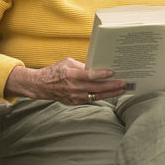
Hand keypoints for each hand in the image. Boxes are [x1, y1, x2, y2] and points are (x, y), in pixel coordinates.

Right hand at [5, 57, 125, 103]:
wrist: (41, 85)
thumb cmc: (55, 71)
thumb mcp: (67, 62)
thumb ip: (82, 65)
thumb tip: (97, 66)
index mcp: (70, 74)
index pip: (88, 75)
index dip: (101, 74)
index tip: (112, 72)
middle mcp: (73, 87)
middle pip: (96, 88)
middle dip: (111, 86)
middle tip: (123, 83)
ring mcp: (74, 96)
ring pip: (96, 96)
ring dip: (110, 93)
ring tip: (121, 89)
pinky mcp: (75, 102)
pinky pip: (91, 99)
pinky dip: (102, 96)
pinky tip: (111, 93)